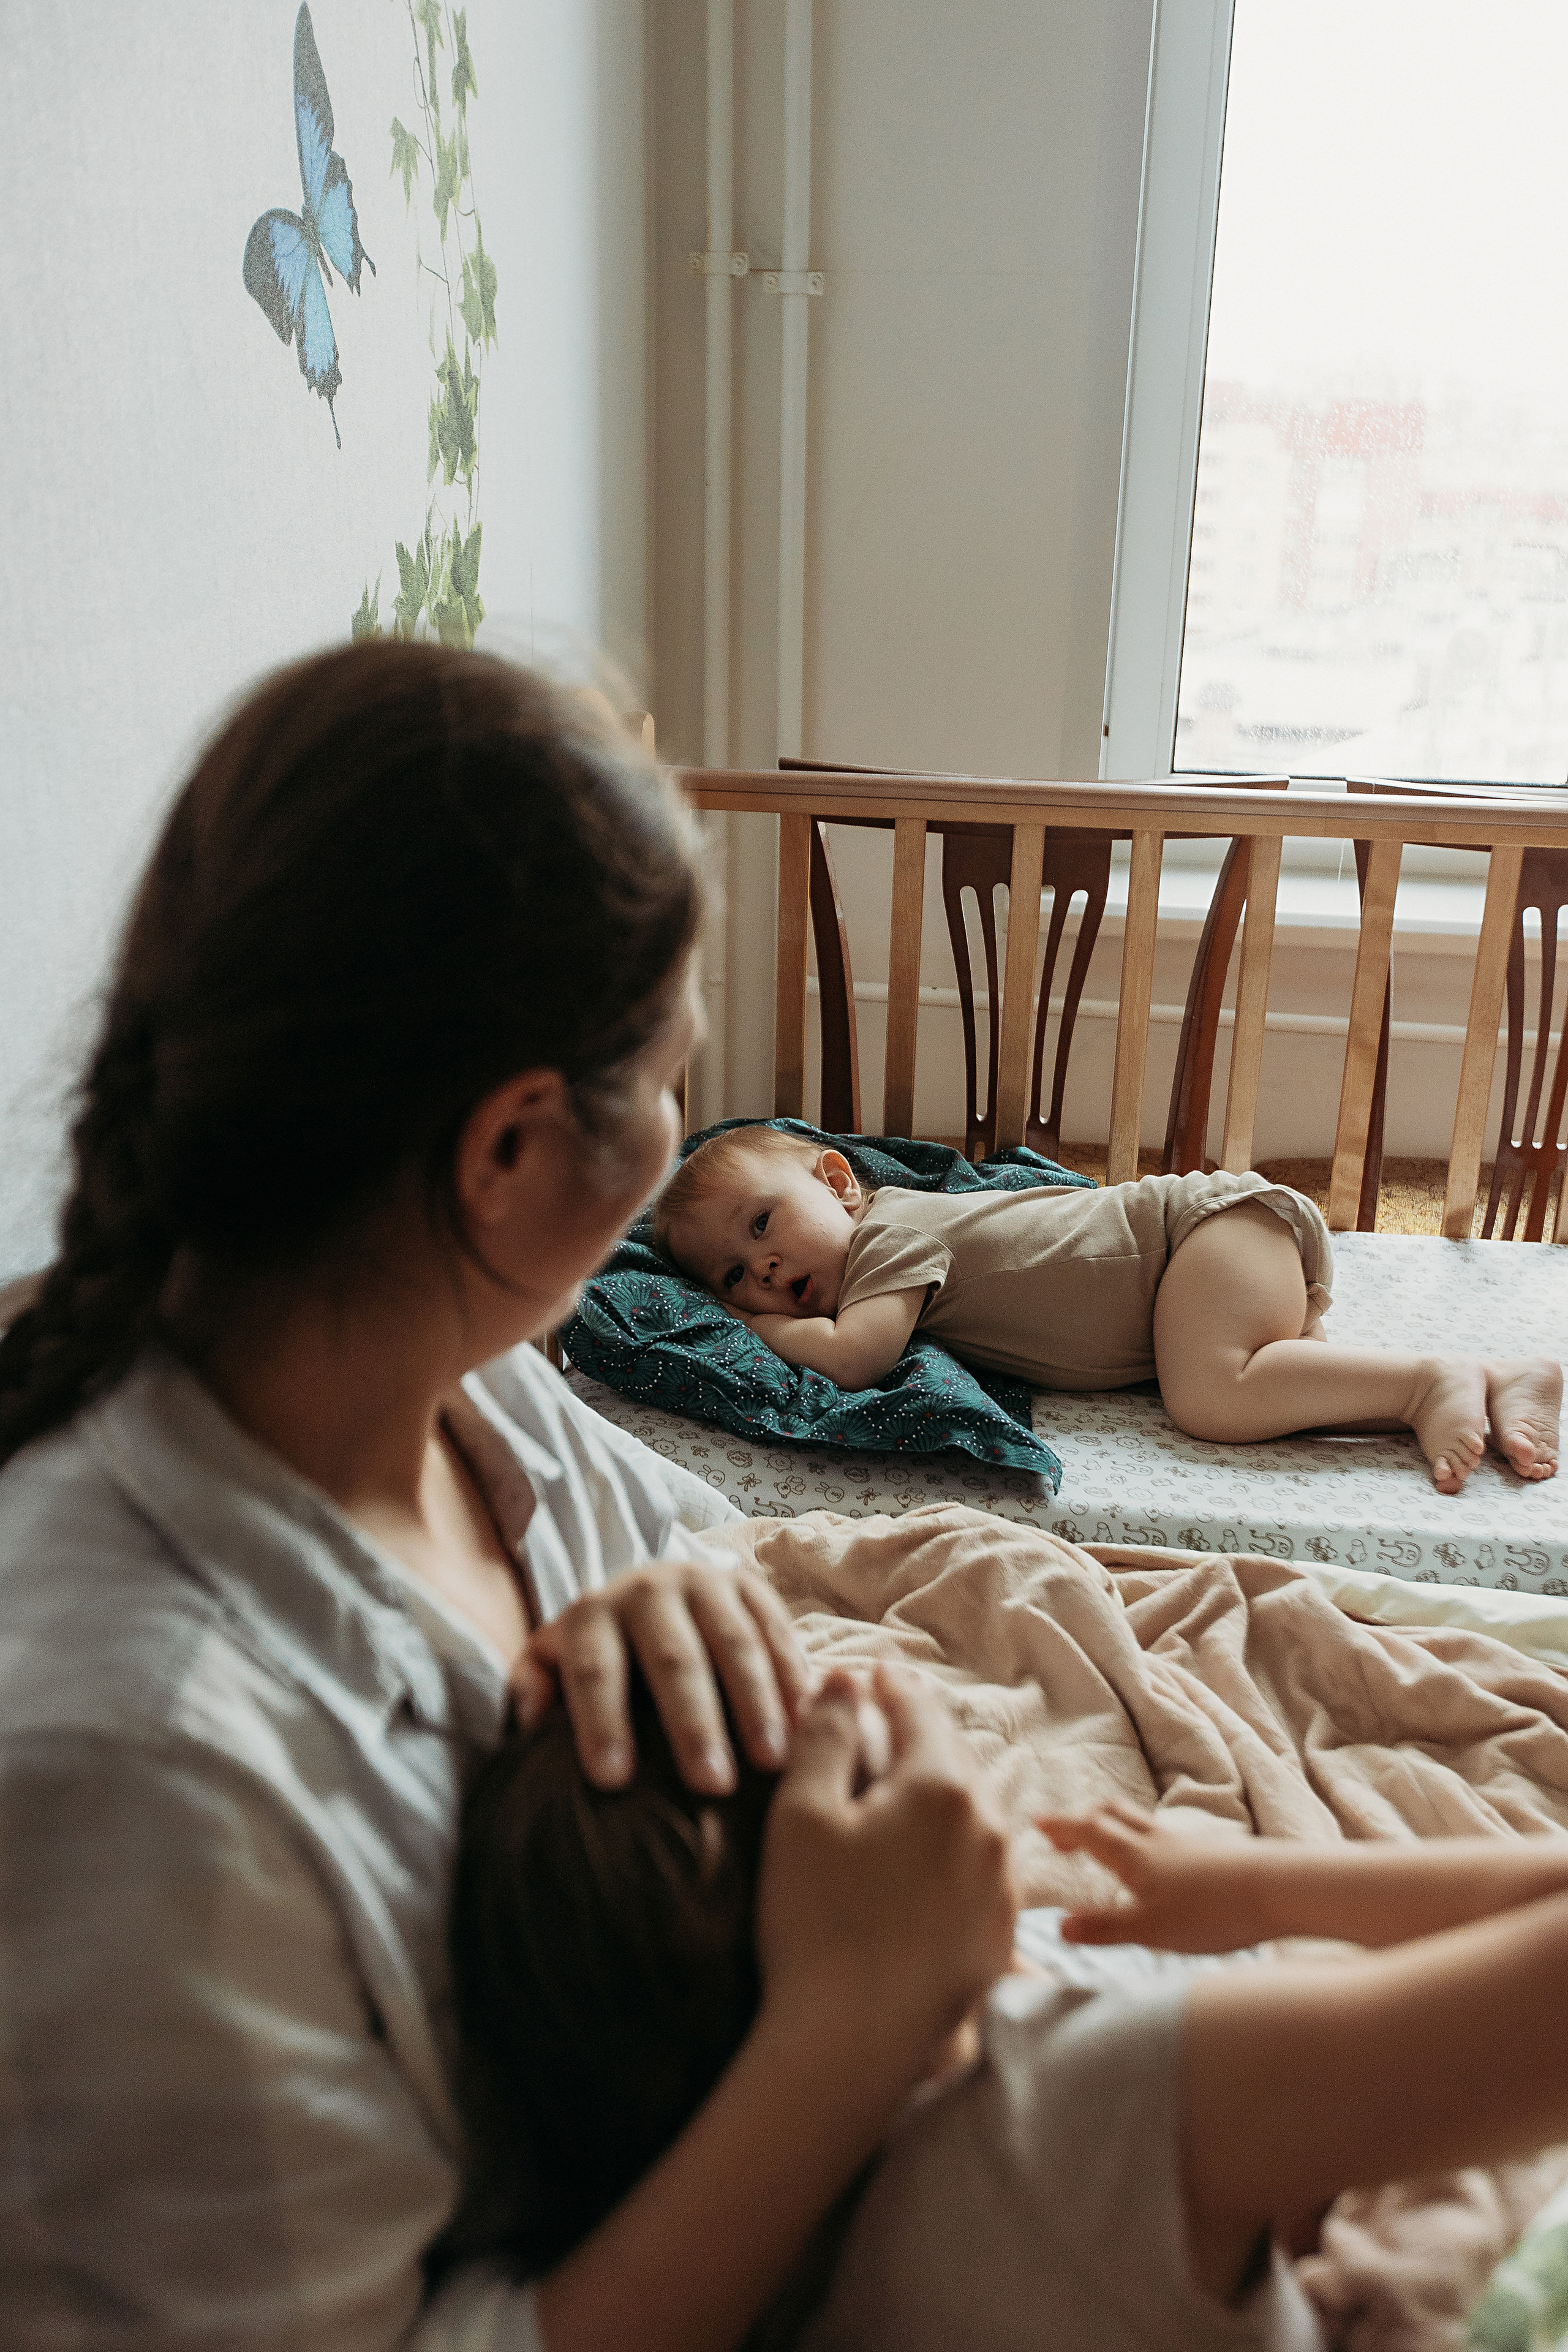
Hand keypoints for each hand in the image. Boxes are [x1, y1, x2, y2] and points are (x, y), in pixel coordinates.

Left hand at [514, 1551, 814, 1794]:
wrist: (652, 1593)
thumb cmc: (601, 1654)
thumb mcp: (553, 1660)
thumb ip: (533, 1686)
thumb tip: (528, 1718)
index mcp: (592, 1614)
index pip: (593, 1669)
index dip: (601, 1722)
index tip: (613, 1780)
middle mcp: (649, 1590)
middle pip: (672, 1658)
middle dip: (692, 1722)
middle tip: (709, 1785)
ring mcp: (706, 1583)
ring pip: (734, 1644)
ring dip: (756, 1704)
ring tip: (772, 1764)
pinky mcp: (751, 1586)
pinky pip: (777, 1632)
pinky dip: (794, 1678)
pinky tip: (808, 1724)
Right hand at [756, 1666, 1015, 2073]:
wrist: (851, 2049)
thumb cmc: (816, 1925)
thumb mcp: (802, 1815)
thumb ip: (827, 1733)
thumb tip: (846, 1679)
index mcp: (942, 1786)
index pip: (918, 1709)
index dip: (890, 1685)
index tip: (872, 1672)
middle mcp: (988, 1827)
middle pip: (953, 1757)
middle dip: (918, 1734)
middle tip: (885, 1719)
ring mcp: (1003, 1885)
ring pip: (972, 1811)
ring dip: (939, 1791)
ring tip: (902, 1786)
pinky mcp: (1001, 1935)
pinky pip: (980, 1865)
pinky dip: (951, 1845)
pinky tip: (922, 1858)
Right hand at [1039, 1800, 1267, 1952]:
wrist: (1277, 1889)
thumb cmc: (1212, 1911)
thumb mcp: (1151, 1930)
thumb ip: (1105, 1928)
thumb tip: (1059, 1926)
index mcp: (1134, 1855)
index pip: (1087, 1831)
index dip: (1061, 1826)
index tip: (1037, 1821)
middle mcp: (1155, 1840)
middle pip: (1111, 1814)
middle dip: (1082, 1820)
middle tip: (1063, 1837)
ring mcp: (1184, 1843)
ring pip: (1137, 1822)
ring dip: (1112, 1826)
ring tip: (1103, 1846)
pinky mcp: (1208, 1852)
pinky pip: (1162, 1836)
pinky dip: (1141, 1840)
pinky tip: (1153, 1866)